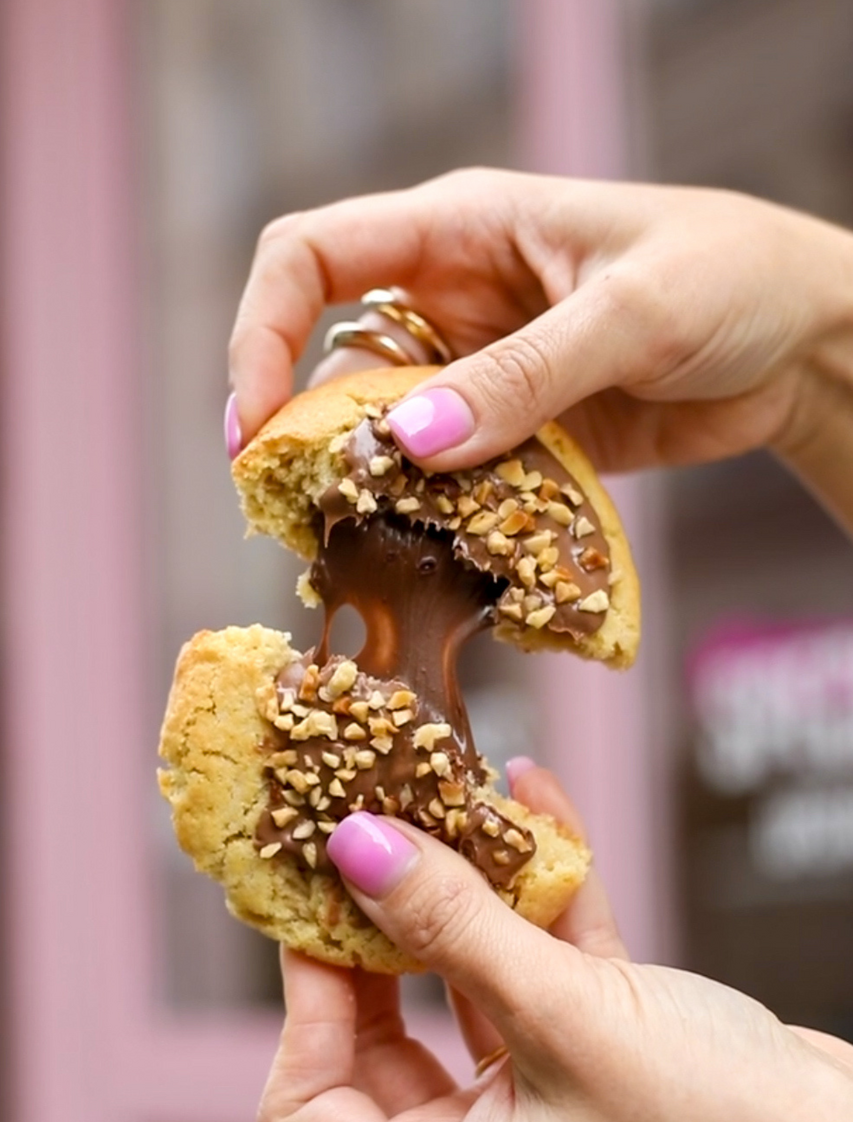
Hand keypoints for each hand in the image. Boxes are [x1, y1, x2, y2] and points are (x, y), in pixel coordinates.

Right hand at [228, 169, 852, 529]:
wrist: (804, 339)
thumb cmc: (728, 277)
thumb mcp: (628, 315)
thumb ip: (522, 377)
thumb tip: (412, 442)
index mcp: (459, 230)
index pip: (311, 257)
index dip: (260, 333)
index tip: (254, 426)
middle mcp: (453, 300)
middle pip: (333, 361)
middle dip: (306, 437)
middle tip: (300, 516)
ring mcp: (484, 373)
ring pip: (390, 433)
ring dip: (375, 489)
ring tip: (370, 548)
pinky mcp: (520, 433)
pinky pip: (454, 478)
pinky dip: (440, 516)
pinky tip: (440, 555)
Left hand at [257, 763, 852, 1121]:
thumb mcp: (564, 1014)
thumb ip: (454, 926)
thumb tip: (357, 848)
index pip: (306, 1107)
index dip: (302, 1008)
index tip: (320, 909)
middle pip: (374, 1033)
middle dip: (372, 934)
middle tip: (366, 842)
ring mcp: (534, 1087)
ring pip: (460, 979)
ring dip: (459, 895)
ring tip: (442, 804)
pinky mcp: (590, 1038)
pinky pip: (537, 953)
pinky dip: (536, 886)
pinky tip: (535, 798)